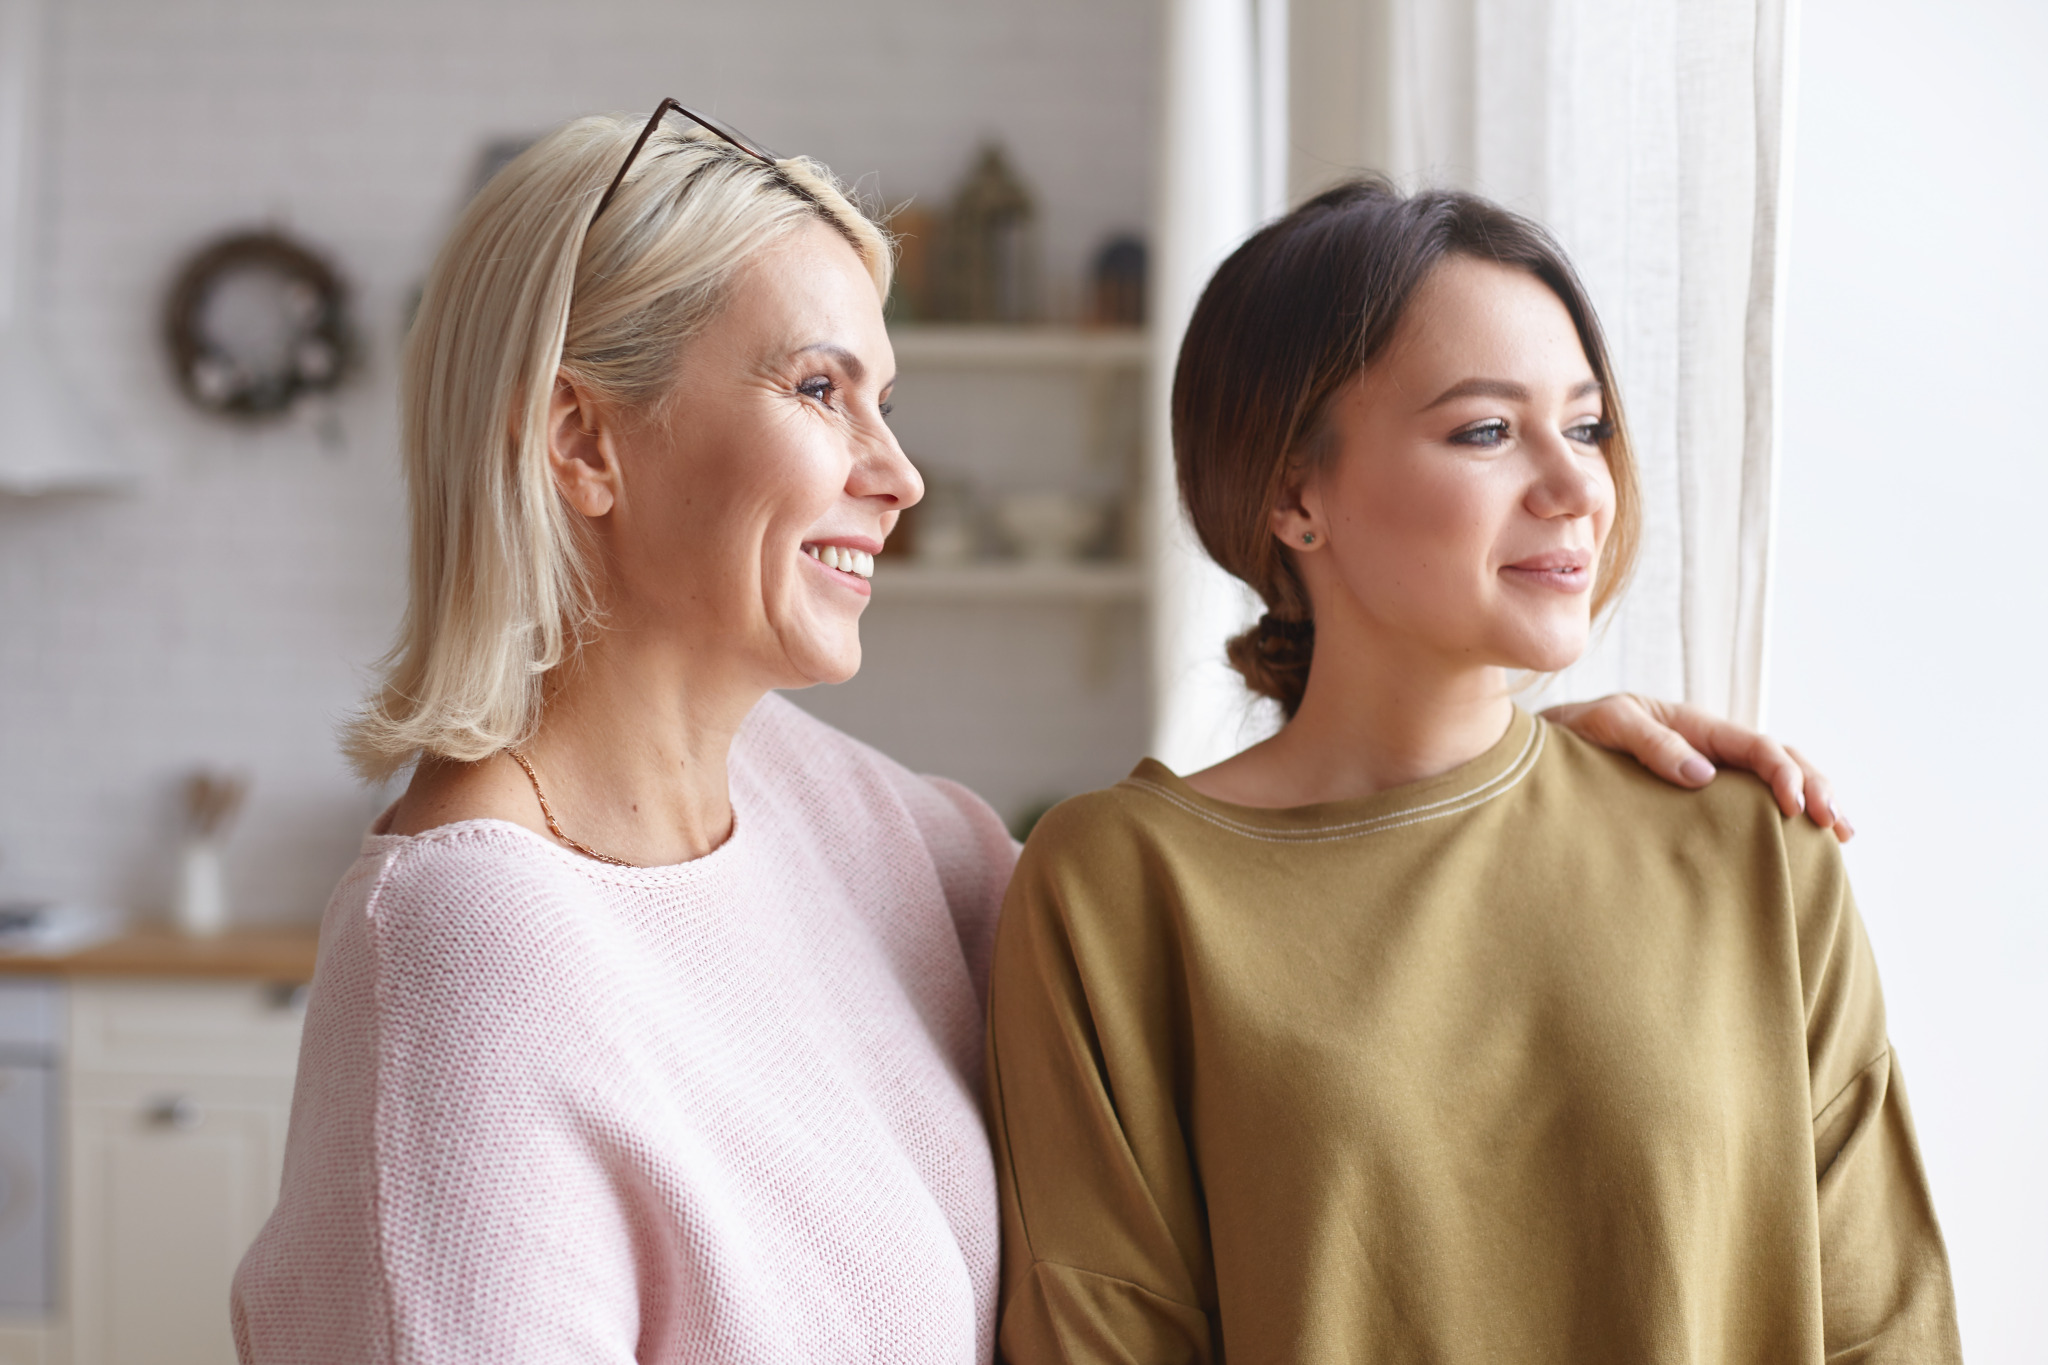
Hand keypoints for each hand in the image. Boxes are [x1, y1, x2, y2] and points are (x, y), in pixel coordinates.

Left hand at [1540, 694, 1852, 841]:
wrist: (1543, 750)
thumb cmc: (1573, 733)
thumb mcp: (1607, 726)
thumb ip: (1650, 744)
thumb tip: (1703, 774)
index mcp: (1694, 726)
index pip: (1757, 747)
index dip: (1784, 774)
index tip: (1795, 808)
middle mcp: (1708, 747)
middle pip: (1780, 761)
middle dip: (1816, 789)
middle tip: (1839, 826)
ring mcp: (1706, 771)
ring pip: (1772, 781)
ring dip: (1811, 801)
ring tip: (1839, 833)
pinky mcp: (1694, 799)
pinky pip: (1745, 804)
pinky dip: (1779, 819)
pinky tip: (1798, 844)